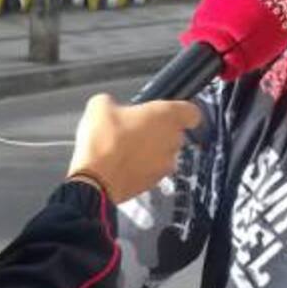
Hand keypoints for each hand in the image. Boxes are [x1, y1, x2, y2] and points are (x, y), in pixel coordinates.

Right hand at [68, 94, 202, 202]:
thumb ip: (114, 103)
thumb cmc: (103, 140)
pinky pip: (151, 170)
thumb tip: (111, 108)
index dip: (182, 111)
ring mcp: (164, 165)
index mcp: (167, 116)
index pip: (192, 112)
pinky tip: (119, 163)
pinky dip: (140, 167)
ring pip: (163, 153)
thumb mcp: (100, 106)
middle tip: (134, 127)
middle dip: (157, 130)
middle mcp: (172, 141)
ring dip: (148, 150)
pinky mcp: (153, 184)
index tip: (170, 110)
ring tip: (123, 148)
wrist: (94, 180)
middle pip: (174, 133)